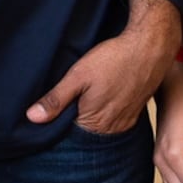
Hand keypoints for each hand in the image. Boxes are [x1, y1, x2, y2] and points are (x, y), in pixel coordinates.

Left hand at [27, 0, 177, 132]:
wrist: (150, 48)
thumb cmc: (114, 59)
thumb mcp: (78, 76)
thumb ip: (56, 100)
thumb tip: (32, 118)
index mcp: (95, 123)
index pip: (68, 133)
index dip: (59, 119)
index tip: (57, 104)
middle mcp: (112, 128)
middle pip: (85, 131)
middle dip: (75, 116)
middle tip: (74, 93)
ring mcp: (125, 122)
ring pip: (100, 124)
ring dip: (91, 113)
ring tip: (89, 92)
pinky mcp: (134, 114)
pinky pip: (114, 119)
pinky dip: (105, 110)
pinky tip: (103, 94)